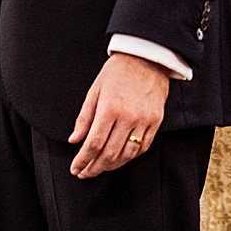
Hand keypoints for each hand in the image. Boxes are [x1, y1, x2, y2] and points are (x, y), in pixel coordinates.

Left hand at [69, 52, 168, 176]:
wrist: (146, 58)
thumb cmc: (117, 72)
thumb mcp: (95, 90)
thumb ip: (84, 117)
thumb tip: (75, 140)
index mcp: (109, 108)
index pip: (94, 143)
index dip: (83, 160)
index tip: (75, 168)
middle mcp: (128, 117)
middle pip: (110, 153)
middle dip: (94, 168)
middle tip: (84, 173)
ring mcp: (144, 121)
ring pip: (127, 155)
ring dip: (111, 166)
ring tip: (99, 168)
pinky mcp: (156, 122)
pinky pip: (143, 148)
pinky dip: (129, 157)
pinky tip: (119, 159)